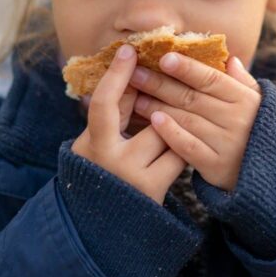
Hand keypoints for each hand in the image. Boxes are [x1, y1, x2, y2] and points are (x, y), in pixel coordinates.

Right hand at [72, 44, 187, 203]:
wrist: (108, 226)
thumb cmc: (104, 175)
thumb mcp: (100, 144)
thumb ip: (116, 115)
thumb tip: (136, 75)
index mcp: (91, 143)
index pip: (103, 103)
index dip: (116, 75)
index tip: (129, 50)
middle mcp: (109, 159)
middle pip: (148, 119)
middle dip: (162, 110)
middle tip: (169, 108)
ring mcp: (132, 175)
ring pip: (167, 136)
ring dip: (175, 132)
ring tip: (178, 135)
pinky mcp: (153, 189)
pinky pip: (178, 156)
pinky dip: (182, 150)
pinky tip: (185, 151)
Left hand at [129, 52, 261, 190]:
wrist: (271, 173)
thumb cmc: (258, 130)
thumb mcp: (258, 103)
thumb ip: (242, 82)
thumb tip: (229, 59)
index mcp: (246, 99)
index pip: (211, 79)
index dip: (187, 68)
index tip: (163, 57)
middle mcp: (237, 119)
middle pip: (193, 97)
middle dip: (161, 84)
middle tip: (136, 73)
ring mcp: (227, 143)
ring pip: (187, 120)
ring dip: (159, 106)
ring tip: (136, 96)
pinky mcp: (216, 166)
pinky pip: (189, 147)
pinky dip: (171, 133)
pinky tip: (154, 121)